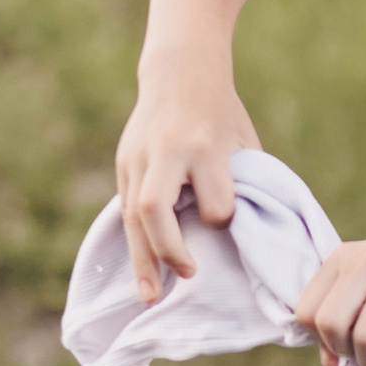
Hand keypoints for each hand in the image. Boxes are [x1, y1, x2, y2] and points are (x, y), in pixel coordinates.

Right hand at [115, 60, 255, 303]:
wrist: (180, 70)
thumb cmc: (221, 112)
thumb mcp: (242, 140)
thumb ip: (240, 183)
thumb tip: (241, 234)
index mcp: (203, 145)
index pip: (213, 201)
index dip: (223, 217)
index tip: (228, 220)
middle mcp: (166, 151)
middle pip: (154, 209)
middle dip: (168, 250)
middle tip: (186, 277)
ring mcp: (137, 156)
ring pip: (132, 216)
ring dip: (141, 260)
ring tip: (150, 295)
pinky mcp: (123, 162)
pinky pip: (125, 210)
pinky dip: (135, 241)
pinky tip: (142, 269)